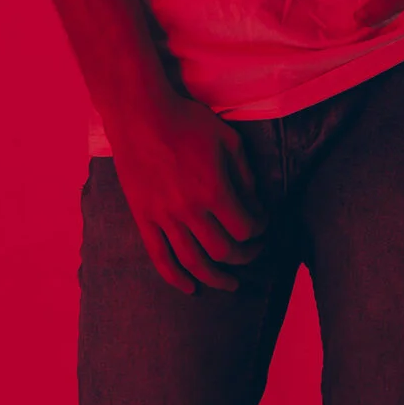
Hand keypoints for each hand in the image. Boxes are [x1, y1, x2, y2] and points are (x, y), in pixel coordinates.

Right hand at [105, 89, 264, 293]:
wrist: (141, 116)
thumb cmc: (189, 123)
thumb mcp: (229, 141)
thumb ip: (245, 176)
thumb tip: (256, 205)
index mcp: (214, 190)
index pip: (245, 228)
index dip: (259, 230)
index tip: (263, 223)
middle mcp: (189, 210)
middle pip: (223, 250)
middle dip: (246, 255)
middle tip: (255, 251)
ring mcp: (163, 218)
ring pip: (193, 261)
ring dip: (215, 277)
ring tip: (232, 284)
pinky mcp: (143, 219)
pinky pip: (159, 257)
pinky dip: (175, 278)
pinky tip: (190, 288)